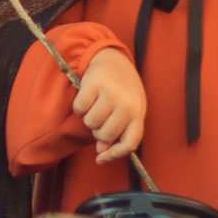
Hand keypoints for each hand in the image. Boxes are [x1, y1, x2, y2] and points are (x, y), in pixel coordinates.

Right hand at [71, 46, 147, 163]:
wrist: (113, 59)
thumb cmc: (122, 89)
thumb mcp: (127, 110)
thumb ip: (119, 131)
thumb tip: (102, 151)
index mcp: (138, 112)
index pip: (130, 143)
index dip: (114, 155)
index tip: (101, 158)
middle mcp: (126, 104)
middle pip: (105, 135)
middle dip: (99, 130)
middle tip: (102, 116)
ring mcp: (110, 94)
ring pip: (90, 123)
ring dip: (89, 117)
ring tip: (96, 104)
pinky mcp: (94, 84)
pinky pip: (79, 109)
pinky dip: (80, 106)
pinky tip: (88, 96)